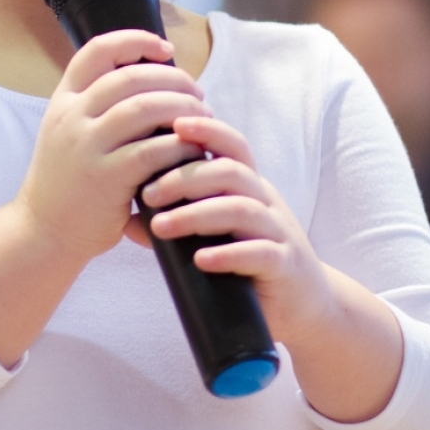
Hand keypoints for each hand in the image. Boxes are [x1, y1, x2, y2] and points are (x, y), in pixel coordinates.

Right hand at [14, 29, 211, 263]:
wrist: (44, 230)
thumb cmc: (70, 180)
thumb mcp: (69, 132)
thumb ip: (99, 105)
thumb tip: (155, 77)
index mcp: (64, 100)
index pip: (97, 51)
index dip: (135, 40)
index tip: (165, 50)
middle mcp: (72, 117)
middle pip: (131, 76)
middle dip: (173, 79)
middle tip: (197, 93)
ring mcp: (87, 147)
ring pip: (146, 108)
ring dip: (184, 109)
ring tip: (203, 118)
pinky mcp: (106, 178)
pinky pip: (153, 151)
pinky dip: (180, 146)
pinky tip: (193, 151)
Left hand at [138, 116, 336, 346]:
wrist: (302, 304)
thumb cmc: (248, 263)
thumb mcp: (212, 236)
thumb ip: (176, 224)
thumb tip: (126, 220)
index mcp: (248, 187)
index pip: (231, 146)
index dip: (207, 131)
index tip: (172, 125)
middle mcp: (265, 202)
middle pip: (229, 172)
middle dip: (184, 178)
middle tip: (147, 194)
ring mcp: (278, 232)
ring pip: (241, 209)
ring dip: (197, 215)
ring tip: (162, 228)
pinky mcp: (285, 265)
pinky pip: (260, 253)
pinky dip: (229, 254)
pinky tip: (201, 259)